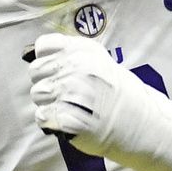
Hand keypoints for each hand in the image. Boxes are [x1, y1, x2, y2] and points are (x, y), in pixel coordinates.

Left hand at [28, 33, 144, 157]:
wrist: (141, 124)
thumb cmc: (116, 93)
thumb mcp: (99, 61)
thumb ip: (69, 53)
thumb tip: (31, 53)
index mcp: (85, 51)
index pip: (44, 46)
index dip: (46, 59)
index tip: (59, 70)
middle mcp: (81, 68)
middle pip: (36, 71)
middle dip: (46, 83)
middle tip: (65, 94)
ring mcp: (78, 94)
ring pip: (37, 94)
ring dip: (48, 103)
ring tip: (68, 107)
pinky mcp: (74, 120)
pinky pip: (43, 116)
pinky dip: (50, 120)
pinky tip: (65, 120)